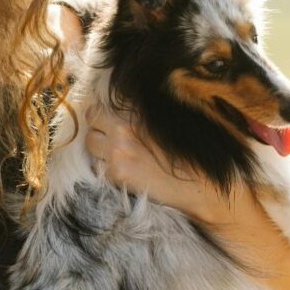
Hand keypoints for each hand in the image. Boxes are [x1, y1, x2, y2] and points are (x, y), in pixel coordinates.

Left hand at [83, 102, 243, 223]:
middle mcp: (123, 126)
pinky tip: (125, 173)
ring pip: (90, 144)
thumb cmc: (188, 153)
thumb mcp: (165, 122)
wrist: (199, 184)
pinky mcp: (117, 173)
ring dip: (99, 149)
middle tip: (111, 139)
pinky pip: (98, 168)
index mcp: (136, 111)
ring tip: (119, 156)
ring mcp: (117, 150)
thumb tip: (116, 108)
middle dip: (98, 129)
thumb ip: (139, 113)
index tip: (105, 121)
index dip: (100, 114)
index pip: (99, 106)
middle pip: (91, 121)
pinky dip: (107, 170)